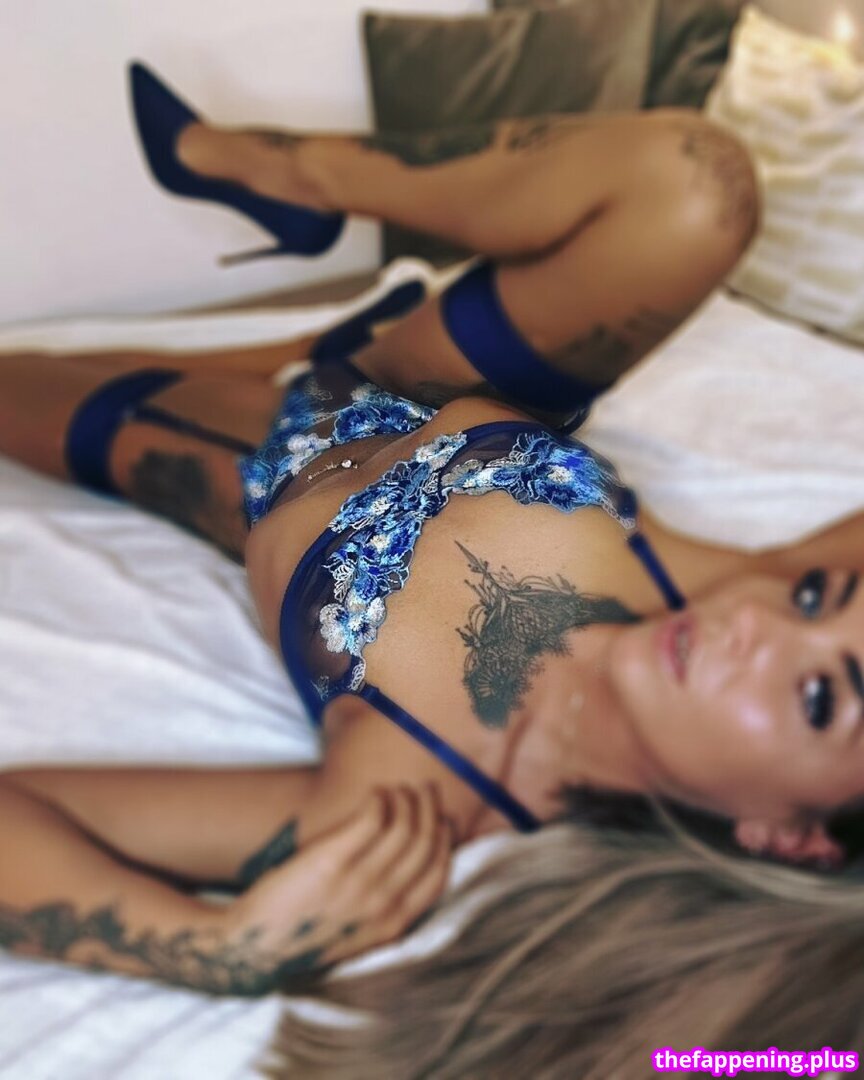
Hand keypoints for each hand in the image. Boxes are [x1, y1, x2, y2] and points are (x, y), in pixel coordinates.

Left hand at [220, 783, 452, 992]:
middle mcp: (382, 903)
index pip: (438, 873)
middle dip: (430, 810)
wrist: (255, 947)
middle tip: (425, 790)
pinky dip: (378, 799)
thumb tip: (410, 865)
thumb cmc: (307, 934)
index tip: (442, 819)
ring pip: (402, 826)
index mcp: (394, 924)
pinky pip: (370, 818)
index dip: (445, 840)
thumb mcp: (360, 934)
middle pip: (424, 843)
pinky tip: (374, 793)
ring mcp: (358, 882)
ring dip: (406, 799)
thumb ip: (388, 906)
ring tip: (397, 788)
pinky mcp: (331, 861)